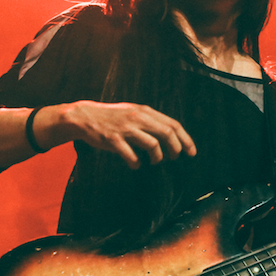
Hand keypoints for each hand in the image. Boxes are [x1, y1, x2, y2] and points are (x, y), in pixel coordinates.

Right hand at [60, 101, 195, 168]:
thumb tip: (171, 135)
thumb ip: (150, 121)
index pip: (173, 124)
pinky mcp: (113, 139)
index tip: (191, 152)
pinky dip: (136, 163)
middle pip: (167, 133)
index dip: (185, 139)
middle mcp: (138, 117)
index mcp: (145, 111)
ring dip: (157, 157)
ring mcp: (125, 128)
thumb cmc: (112, 118)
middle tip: (174, 158)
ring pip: (152, 144)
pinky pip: (131, 155)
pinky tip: (135, 164)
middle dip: (175, 149)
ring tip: (155, 161)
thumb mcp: (133, 112)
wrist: (85, 117)